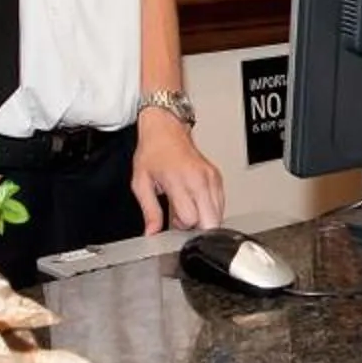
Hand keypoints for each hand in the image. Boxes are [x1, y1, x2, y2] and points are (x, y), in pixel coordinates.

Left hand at [131, 111, 223, 234]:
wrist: (165, 130)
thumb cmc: (153, 152)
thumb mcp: (141, 183)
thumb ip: (149, 211)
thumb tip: (152, 232)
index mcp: (180, 181)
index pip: (191, 219)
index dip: (181, 225)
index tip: (172, 219)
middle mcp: (200, 179)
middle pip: (210, 220)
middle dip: (196, 226)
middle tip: (181, 217)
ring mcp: (211, 177)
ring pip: (218, 214)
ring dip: (203, 217)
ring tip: (187, 206)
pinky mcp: (217, 177)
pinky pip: (220, 203)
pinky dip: (209, 208)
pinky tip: (195, 201)